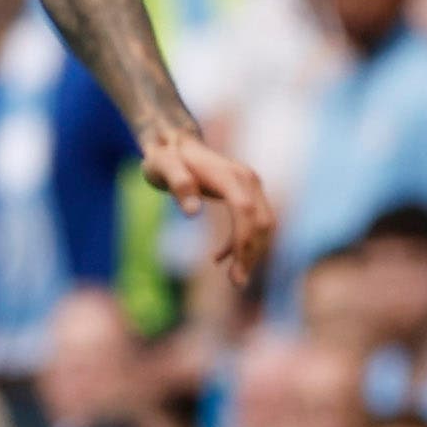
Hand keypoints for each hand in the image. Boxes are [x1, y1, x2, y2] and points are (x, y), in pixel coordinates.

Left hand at [143, 128, 280, 298]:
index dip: (243, 240)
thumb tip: (192, 213)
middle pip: (262, 221)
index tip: (234, 269)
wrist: (175, 144)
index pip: (245, 210)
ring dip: (253, 252)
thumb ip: (177, 184)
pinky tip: (222, 258)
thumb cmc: (164, 158)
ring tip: (235, 278)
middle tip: (236, 282)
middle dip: (252, 254)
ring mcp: (251, 185)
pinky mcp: (249, 193)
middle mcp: (248, 179)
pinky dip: (245, 243)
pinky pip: (256, 222)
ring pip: (265, 224)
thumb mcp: (161, 167)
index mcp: (229, 175)